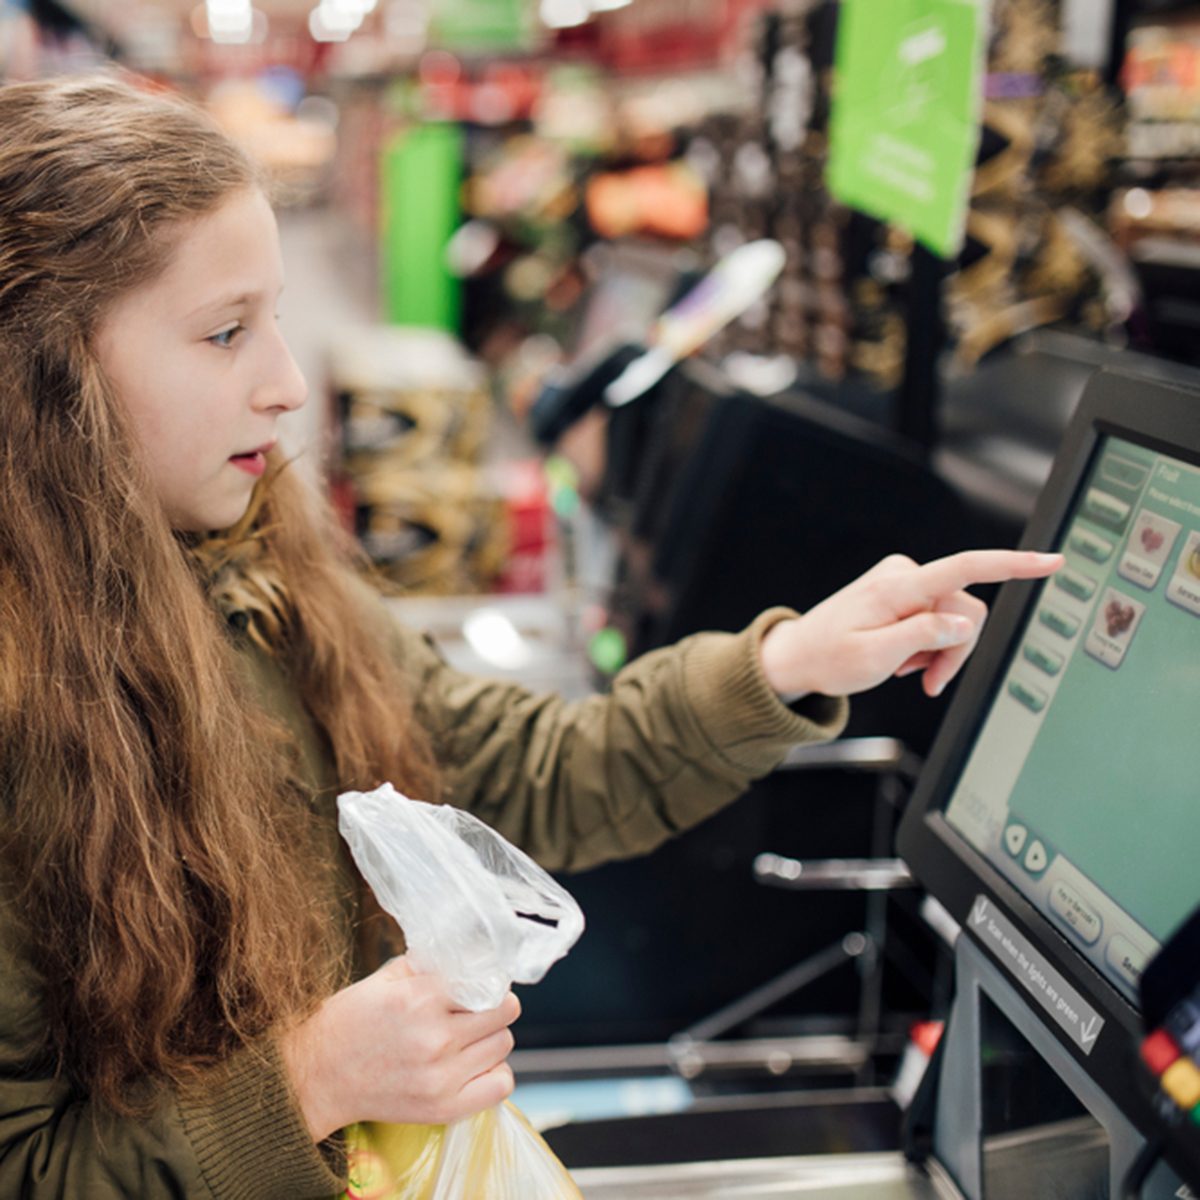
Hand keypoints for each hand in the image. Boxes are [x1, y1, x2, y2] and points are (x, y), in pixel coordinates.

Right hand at [279, 956, 519, 1141]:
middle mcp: (435, 1038)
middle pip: (504, 1013)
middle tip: (477, 1009)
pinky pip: (500, 1086)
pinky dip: (494, 1073)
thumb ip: (428, 964)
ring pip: (503, 1046)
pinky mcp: (443, 1108)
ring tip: (469, 1038)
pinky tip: (473, 1065)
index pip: (487, 983)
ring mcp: (441, 1077)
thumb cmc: (348, 1022)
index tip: (480, 985)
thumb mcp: (383, 979)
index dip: (487, 981)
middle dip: (494, 1005)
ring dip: (492, 1037)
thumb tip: (468, 954)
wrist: (316, 1077)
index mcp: (420, 999)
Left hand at [759, 549, 1062, 699]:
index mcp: (897, 587)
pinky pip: (938, 619)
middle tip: (927, 680)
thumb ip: (922, 637)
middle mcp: (904, 576)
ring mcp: (904, 582)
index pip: (965, 568)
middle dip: (954, 650)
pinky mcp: (905, 593)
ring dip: (939, 651)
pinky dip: (928, 645)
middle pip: (966, 612)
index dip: (1012, 565)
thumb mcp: (874, 657)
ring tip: (907, 668)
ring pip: (955, 620)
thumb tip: (962, 624)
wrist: (800, 655)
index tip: (1050, 561)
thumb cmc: (828, 658)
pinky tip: (903, 657)